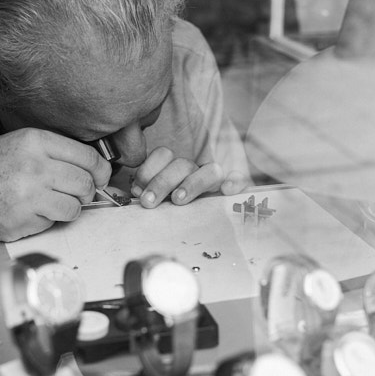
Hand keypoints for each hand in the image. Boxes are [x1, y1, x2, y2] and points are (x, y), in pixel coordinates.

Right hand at [0, 128, 110, 241]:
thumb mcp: (20, 144)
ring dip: (68, 209)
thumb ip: (56, 153)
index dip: (101, 171)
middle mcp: (34, 166)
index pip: (88, 157)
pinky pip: (53, 223)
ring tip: (49, 203)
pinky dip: (46, 221)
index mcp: (36, 141)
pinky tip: (27, 212)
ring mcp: (28, 195)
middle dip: (87, 192)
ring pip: (75, 207)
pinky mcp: (21, 220)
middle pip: (86, 184)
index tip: (100, 178)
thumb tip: (95, 170)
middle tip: (76, 194)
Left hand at [130, 146, 248, 207]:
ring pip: (210, 170)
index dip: (148, 170)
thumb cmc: (170, 208)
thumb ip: (147, 193)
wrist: (201, 220)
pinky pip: (240, 179)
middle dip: (162, 181)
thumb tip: (135, 194)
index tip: (137, 189)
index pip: (163, 155)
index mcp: (174, 168)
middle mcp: (195, 170)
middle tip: (149, 202)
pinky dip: (235, 182)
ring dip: (192, 184)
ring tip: (178, 200)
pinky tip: (227, 191)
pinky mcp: (232, 189)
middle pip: (182, 164)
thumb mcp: (156, 199)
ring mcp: (214, 179)